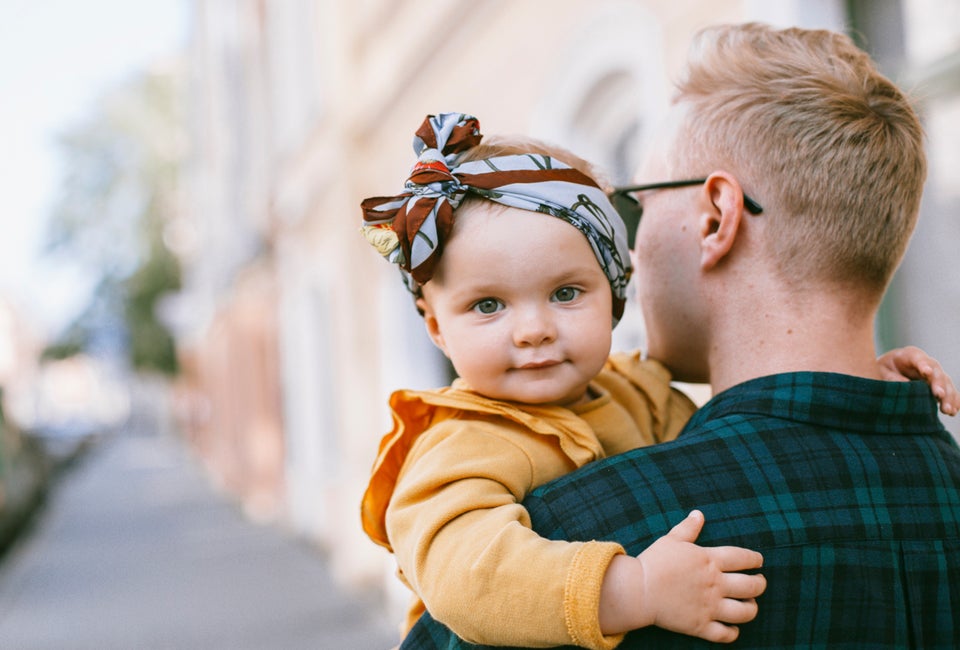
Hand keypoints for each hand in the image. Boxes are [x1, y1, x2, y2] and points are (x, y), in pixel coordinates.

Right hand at [598, 510, 765, 642]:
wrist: (638, 590)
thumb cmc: (654, 562)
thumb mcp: (671, 540)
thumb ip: (688, 528)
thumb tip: (699, 514)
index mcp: (709, 560)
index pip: (744, 558)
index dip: (755, 559)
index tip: (759, 561)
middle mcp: (714, 584)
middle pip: (752, 586)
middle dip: (760, 584)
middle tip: (759, 583)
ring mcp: (709, 606)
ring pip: (745, 612)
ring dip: (752, 608)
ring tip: (749, 605)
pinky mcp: (700, 625)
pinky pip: (725, 634)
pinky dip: (733, 633)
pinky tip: (732, 628)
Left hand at [877, 346, 958, 415]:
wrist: (888, 371)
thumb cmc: (883, 369)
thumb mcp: (881, 371)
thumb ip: (892, 378)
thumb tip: (905, 385)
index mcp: (910, 355)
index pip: (918, 358)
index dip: (923, 364)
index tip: (926, 372)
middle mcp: (927, 363)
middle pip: (936, 372)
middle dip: (939, 384)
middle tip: (939, 395)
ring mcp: (935, 375)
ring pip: (946, 384)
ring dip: (948, 397)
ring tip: (947, 410)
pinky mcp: (939, 386)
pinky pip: (949, 393)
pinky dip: (953, 401)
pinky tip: (953, 411)